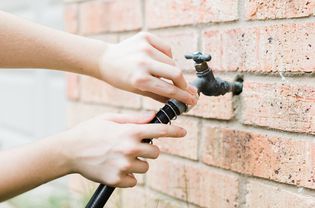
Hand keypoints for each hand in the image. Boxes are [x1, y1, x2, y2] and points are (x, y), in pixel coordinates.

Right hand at [61, 112, 185, 187]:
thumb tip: (153, 117)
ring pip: (145, 166)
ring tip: (121, 156)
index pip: (160, 131)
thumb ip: (134, 118)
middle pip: (156, 152)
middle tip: (134, 146)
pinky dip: (128, 175)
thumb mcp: (110, 118)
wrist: (69, 151)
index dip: (174, 131)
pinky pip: (134, 180)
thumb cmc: (89, 131)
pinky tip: (116, 167)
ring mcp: (124, 166)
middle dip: (148, 149)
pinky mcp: (117, 180)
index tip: (183, 132)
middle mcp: (129, 149)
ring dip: (138, 162)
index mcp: (129, 132)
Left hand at [98, 32, 196, 104]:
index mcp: (140, 79)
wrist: (105, 60)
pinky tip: (160, 61)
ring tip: (167, 75)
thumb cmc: (121, 78)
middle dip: (184, 83)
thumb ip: (160, 95)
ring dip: (173, 70)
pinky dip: (167, 56)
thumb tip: (179, 100)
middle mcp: (143, 62)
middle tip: (187, 89)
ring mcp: (145, 47)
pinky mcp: (145, 36)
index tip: (192, 100)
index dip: (183, 96)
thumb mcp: (138, 90)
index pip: (169, 89)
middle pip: (176, 73)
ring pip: (172, 61)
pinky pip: (166, 48)